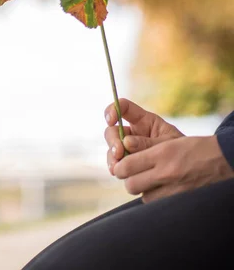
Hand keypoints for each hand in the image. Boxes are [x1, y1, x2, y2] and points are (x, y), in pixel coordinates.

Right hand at [104, 98, 182, 175]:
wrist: (189, 170)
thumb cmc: (181, 150)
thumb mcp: (169, 143)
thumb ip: (149, 143)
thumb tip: (126, 143)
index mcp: (143, 120)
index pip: (124, 107)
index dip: (113, 109)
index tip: (111, 119)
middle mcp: (132, 133)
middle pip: (112, 130)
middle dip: (112, 141)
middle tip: (119, 152)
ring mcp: (128, 149)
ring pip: (111, 149)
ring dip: (112, 157)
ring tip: (118, 167)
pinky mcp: (127, 163)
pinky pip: (115, 164)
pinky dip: (114, 168)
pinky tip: (117, 172)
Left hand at [113, 135, 233, 202]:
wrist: (224, 160)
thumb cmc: (196, 147)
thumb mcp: (170, 141)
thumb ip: (146, 149)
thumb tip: (124, 154)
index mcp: (161, 153)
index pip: (126, 165)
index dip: (120, 166)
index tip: (120, 165)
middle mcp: (166, 172)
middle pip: (130, 185)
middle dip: (128, 180)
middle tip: (133, 173)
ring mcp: (174, 190)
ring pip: (143, 196)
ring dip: (143, 189)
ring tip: (151, 179)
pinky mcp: (181, 201)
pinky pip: (158, 203)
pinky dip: (156, 197)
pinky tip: (163, 188)